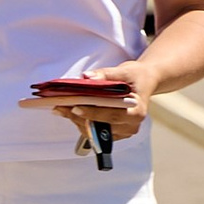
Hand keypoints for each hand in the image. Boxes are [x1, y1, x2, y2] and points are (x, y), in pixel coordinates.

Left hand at [33, 61, 151, 153]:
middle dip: (78, 116)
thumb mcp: (124, 71)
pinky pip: (93, 131)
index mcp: (137, 111)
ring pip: (93, 131)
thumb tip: (87, 77)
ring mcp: (122, 131)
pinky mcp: (114, 133)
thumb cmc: (135, 77)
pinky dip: (81, 121)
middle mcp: (131, 125)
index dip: (93, 113)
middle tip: (60, 106)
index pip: (112, 115)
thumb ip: (106, 74)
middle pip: (100, 125)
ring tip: (61, 107)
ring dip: (76, 120)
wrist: (143, 82)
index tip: (75, 108)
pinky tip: (69, 111)